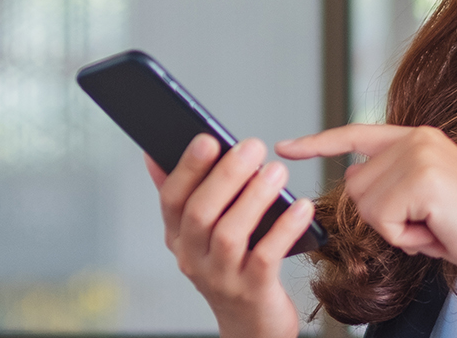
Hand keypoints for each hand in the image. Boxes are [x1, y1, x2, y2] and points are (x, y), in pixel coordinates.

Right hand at [146, 135, 315, 337]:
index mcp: (178, 238)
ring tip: (276, 170)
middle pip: (200, 213)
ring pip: (229, 234)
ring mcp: (221, 278)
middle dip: (225, 176)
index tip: (207, 138)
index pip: (172, 200)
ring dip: (253, 198)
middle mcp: (193, 258)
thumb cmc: (231, 269)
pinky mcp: (252, 292)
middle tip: (251, 146)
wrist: (252, 326)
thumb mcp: (200, 235)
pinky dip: (283, 229)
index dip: (187, 169)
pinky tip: (301, 208)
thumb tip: (155, 155)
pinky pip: (265, 257)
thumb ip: (184, 196)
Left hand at [275, 125, 456, 322]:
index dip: (318, 143)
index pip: (355, 135)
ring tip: (433, 226)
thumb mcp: (422, 198)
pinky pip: (384, 221)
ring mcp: (420, 156)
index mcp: (418, 137)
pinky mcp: (422, 180)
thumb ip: (390, 182)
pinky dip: (405, 238)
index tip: (286, 145)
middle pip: (356, 185)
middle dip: (383, 217)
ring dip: (395, 230)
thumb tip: (352, 181)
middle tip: (425, 222)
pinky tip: (435, 231)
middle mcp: (418, 138)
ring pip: (367, 205)